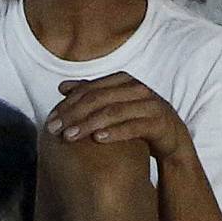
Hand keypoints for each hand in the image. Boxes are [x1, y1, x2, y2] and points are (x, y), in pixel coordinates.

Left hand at [45, 73, 189, 161]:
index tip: (50, 121)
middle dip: (73, 115)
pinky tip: (98, 140)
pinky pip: (134, 126)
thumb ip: (91, 94)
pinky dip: (115, 132)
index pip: (89, 90)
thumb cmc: (138, 120)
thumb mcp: (114, 106)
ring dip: (89, 124)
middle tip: (54, 130)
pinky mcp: (160, 123)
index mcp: (123, 81)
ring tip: (70, 137)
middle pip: (98, 99)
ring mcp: (150, 105)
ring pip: (113, 112)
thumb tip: (62, 87)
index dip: (67, 104)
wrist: (172, 139)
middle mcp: (137, 89)